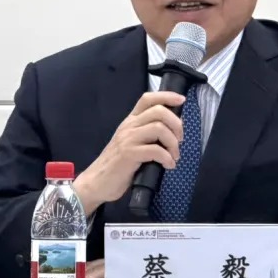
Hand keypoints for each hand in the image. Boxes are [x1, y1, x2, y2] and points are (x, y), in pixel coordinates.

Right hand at [73, 91, 185, 215]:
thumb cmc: (117, 164)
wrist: (96, 181)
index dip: (166, 96)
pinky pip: (155, 150)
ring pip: (159, 128)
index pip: (148, 98)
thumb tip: (172, 130)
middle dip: (176, 124)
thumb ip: (147, 134)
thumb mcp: (131, 142)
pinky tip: (168, 165)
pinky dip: (167, 158)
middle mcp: (129, 126)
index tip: (181, 100)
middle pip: (158, 111)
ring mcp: (128, 139)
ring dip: (173, 143)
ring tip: (174, 156)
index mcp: (131, 121)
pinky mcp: (129, 154)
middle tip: (180, 140)